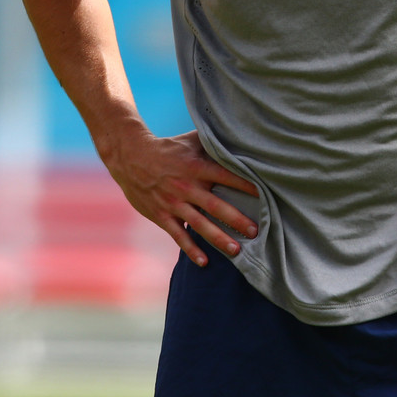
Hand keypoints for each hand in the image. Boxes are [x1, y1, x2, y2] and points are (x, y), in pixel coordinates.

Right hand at [104, 127, 258, 266]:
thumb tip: (238, 135)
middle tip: (256, 231)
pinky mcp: (161, 215)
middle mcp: (187, 186)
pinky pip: (178, 235)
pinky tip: (204, 261)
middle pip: (216, 205)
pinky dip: (191, 249)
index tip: (264, 194)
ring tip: (237, 251)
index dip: (245, 185)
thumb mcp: (191, 140)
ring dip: (218, 238)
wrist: (132, 157)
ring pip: (199, 224)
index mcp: (196, 166)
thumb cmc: (168, 148)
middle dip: (237, 219)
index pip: (226, 176)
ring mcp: (173, 203)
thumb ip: (213, 141)